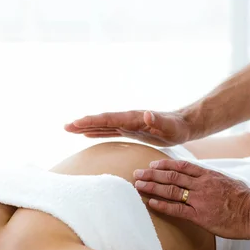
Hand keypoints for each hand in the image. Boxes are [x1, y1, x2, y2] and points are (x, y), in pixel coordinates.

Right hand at [64, 110, 192, 146]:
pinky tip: (87, 134)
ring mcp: (127, 124)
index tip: (76, 123)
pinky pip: (109, 131)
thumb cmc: (177, 128)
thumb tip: (147, 115)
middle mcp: (127, 119)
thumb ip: (159, 121)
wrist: (183, 125)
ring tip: (70, 129)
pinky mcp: (129, 130)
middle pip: (101, 121)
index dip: (92, 121)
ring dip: (86, 127)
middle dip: (83, 123)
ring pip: (102, 126)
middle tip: (65, 127)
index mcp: (133, 118)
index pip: (108, 119)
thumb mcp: (170, 126)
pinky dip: (96, 132)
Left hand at [133, 159, 249, 238]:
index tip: (152, 165)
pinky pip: (177, 209)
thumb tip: (202, 177)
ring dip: (152, 187)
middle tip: (137, 173)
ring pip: (171, 190)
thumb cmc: (246, 199)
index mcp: (209, 175)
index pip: (182, 165)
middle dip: (152, 174)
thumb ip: (213, 179)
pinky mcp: (200, 216)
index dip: (164, 164)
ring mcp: (200, 199)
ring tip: (138, 186)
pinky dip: (162, 205)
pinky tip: (151, 203)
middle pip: (172, 176)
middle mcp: (202, 184)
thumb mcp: (229, 181)